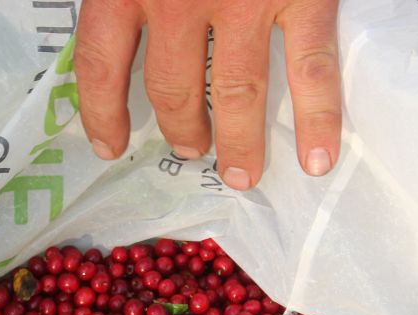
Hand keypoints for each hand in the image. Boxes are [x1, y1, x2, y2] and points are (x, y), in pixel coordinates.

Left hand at [77, 0, 340, 190]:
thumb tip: (120, 37)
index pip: (100, 63)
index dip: (102, 113)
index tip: (110, 147)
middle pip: (172, 86)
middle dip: (181, 130)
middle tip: (191, 150)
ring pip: (237, 90)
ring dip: (240, 142)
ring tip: (243, 175)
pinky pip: (310, 67)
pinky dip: (317, 117)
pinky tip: (317, 159)